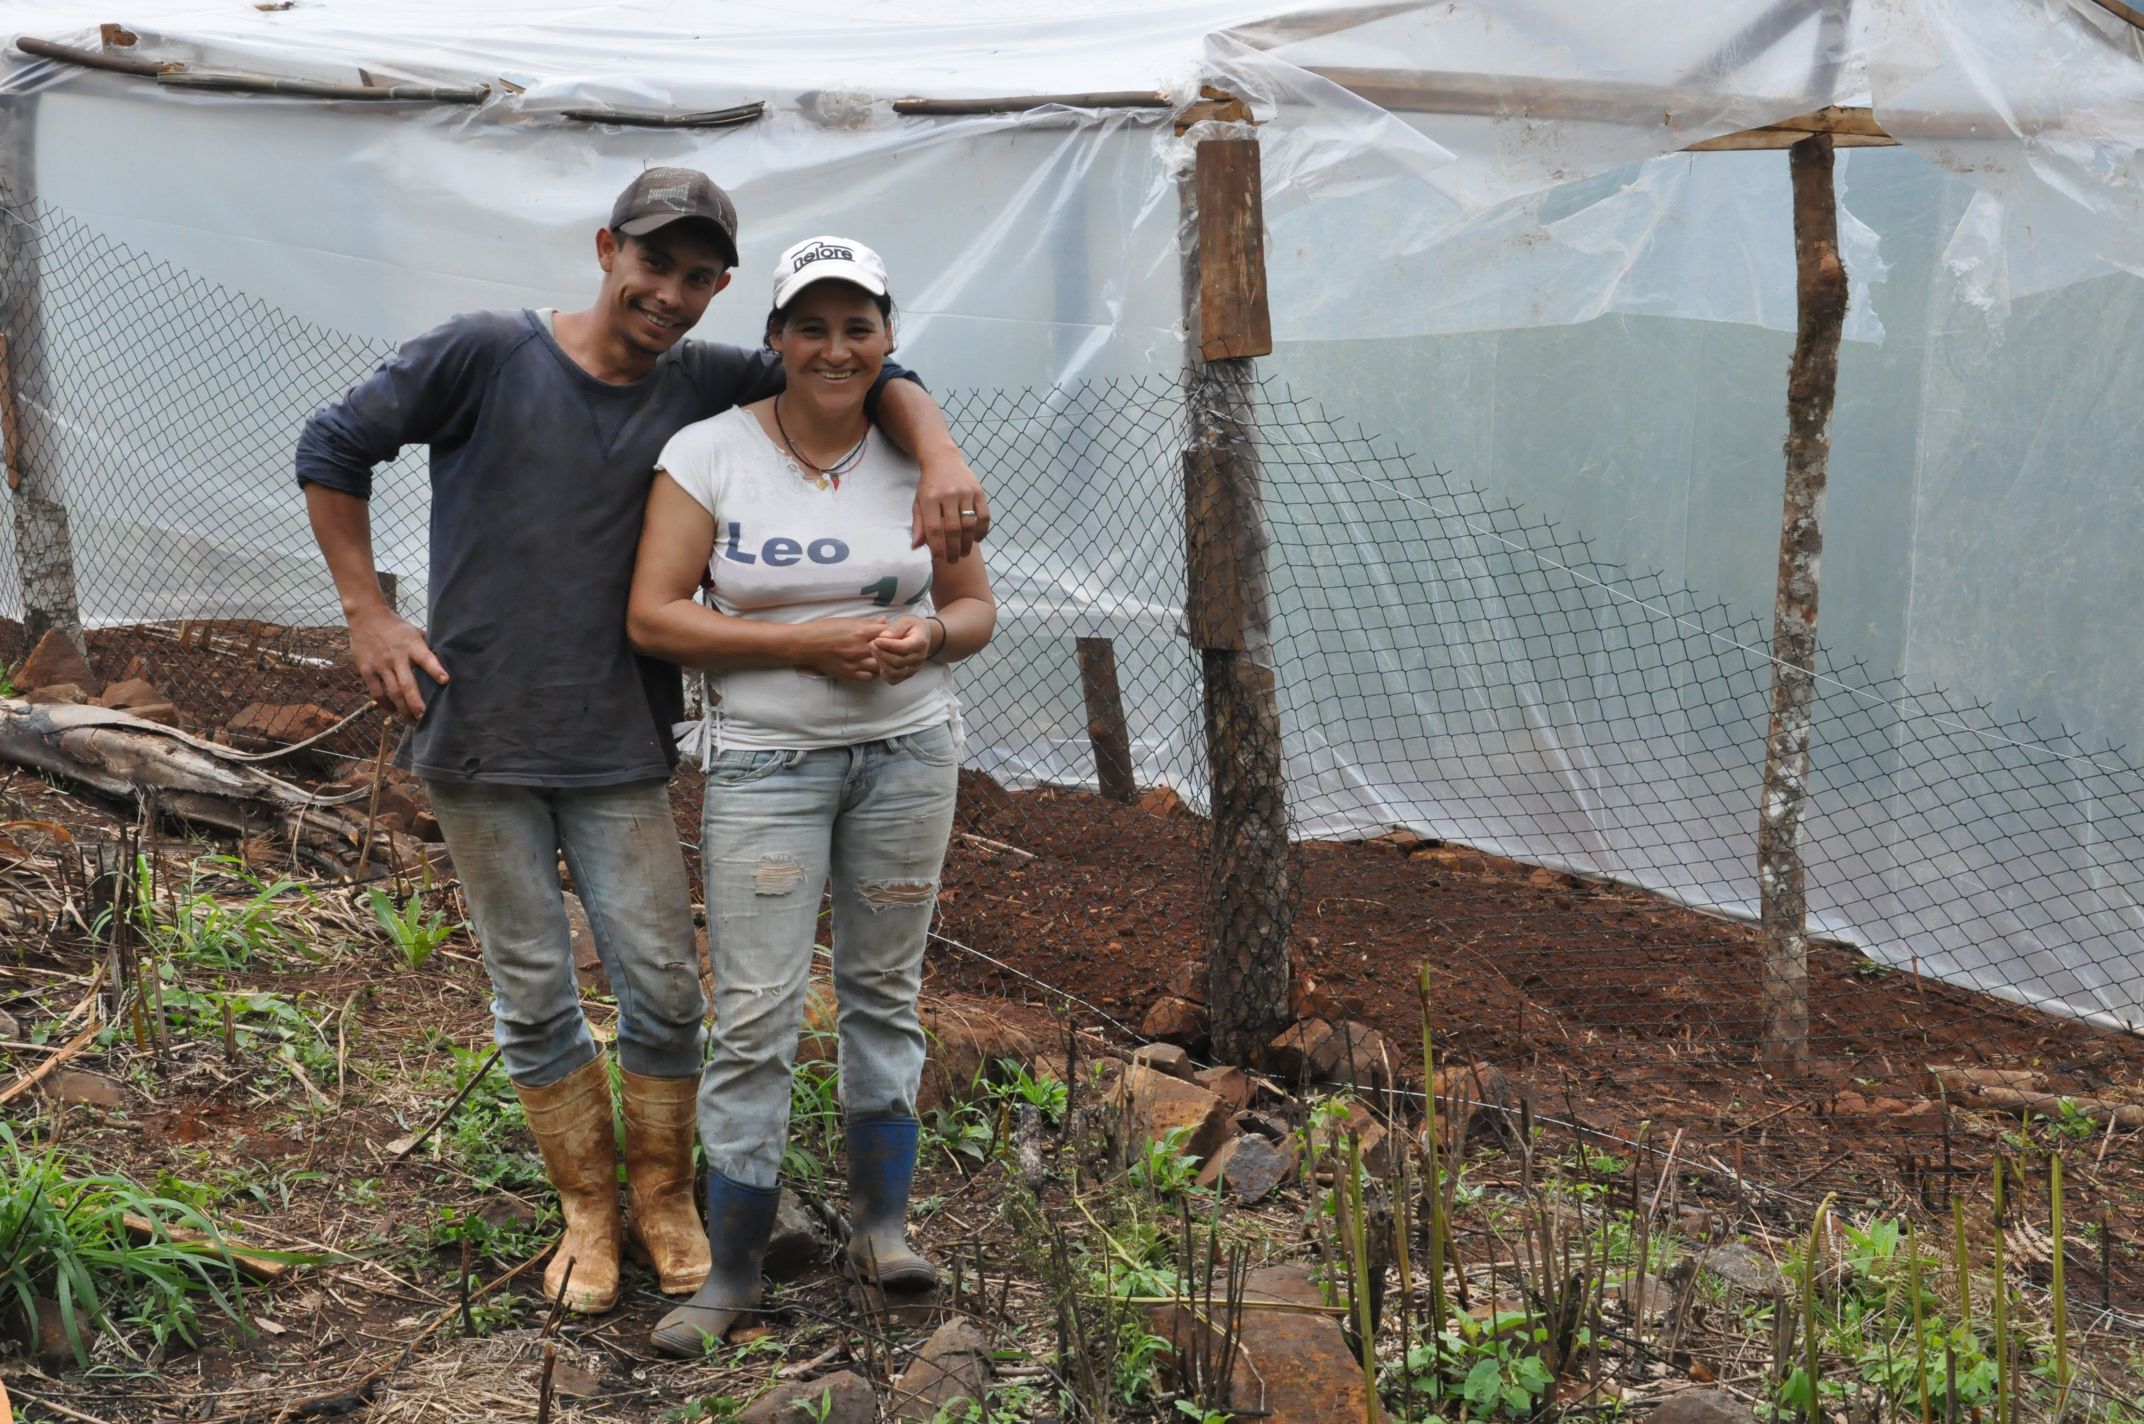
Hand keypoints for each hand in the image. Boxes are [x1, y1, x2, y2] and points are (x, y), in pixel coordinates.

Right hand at [348, 606, 447, 719]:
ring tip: (411, 721)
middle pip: (407, 684)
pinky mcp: (367, 670)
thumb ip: (428, 647)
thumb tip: (447, 661)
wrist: (366, 617)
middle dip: (416, 704)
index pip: (426, 658)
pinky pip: (377, 692)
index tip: (446, 681)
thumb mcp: (415, 632)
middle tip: (425, 718)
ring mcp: (380, 665)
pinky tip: (393, 711)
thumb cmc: (396, 627)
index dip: (436, 669)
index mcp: (412, 646)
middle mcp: (396, 657)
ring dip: (402, 710)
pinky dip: (386, 705)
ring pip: (392, 693)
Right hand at [799, 617, 888, 680]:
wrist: (807, 644)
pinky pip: (869, 677)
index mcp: (862, 632)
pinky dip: (874, 673)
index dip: (894, 634)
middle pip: (888, 652)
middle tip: (894, 648)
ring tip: (883, 659)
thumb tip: (884, 621)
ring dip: (884, 663)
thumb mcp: (848, 621)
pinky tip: (872, 668)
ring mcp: (856, 662)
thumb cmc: (826, 629)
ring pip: (881, 666)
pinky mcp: (849, 673)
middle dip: (892, 649)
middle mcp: (861, 648)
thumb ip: (868, 623)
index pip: (888, 633)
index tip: (896, 634)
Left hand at [871, 617, 934, 685]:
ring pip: (895, 673)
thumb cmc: (911, 627)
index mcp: (921, 642)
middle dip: (882, 653)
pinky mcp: (908, 674)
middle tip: (871, 644)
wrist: (921, 635)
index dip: (888, 645)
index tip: (876, 640)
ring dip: (881, 663)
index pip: (904, 647)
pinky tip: (879, 662)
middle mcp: (920, 657)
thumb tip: (883, 636)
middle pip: (898, 661)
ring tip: (874, 651)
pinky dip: (884, 673)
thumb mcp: (905, 621)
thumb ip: (895, 628)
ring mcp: (914, 668)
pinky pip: (893, 680)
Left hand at [911, 448, 988, 563]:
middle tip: (953, 561)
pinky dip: (982, 530)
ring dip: (967, 543)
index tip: (938, 559)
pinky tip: (977, 540)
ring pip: (969, 524)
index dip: (937, 547)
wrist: (943, 459)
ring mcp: (965, 492)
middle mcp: (948, 495)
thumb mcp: (919, 502)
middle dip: (953, 549)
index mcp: (930, 499)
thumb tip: (916, 547)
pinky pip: (984, 515)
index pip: (934, 529)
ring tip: (964, 553)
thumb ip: (919, 524)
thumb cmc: (928, 485)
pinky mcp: (979, 491)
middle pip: (953, 529)